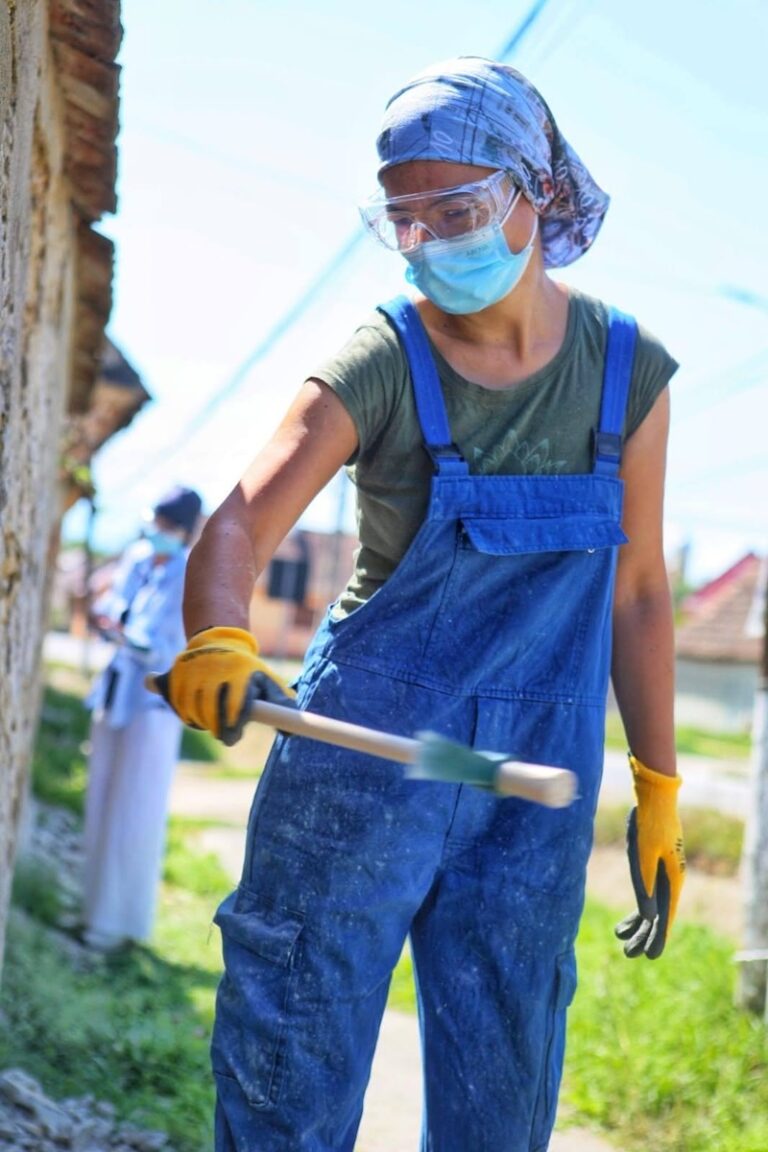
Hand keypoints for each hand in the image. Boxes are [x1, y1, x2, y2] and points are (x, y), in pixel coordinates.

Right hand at [155, 626, 295, 745]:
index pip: (234, 704)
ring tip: (212, 717)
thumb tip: (290, 733)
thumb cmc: (249, 672)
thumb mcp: (269, 683)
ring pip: (191, 710)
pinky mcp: (174, 673)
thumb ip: (282, 706)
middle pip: (209, 710)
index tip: (233, 735)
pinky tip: (195, 710)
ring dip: (201, 722)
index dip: (232, 723)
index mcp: (240, 672)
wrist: (220, 642)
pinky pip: (176, 704)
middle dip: (217, 728)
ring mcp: (192, 670)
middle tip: (224, 733)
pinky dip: (185, 714)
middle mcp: (214, 668)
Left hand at [614, 754, 685, 958]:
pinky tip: (626, 922)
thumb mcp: (643, 856)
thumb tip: (648, 918)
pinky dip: (637, 909)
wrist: (653, 798)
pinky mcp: (654, 867)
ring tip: (622, 940)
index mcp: (673, 880)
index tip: (650, 956)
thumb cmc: (648, 826)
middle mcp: (672, 880)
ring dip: (638, 925)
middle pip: (658, 916)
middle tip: (628, 954)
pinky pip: (647, 894)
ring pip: (652, 907)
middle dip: (644, 936)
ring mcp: (664, 874)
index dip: (658, 938)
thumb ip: (645, 886)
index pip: (666, 916)